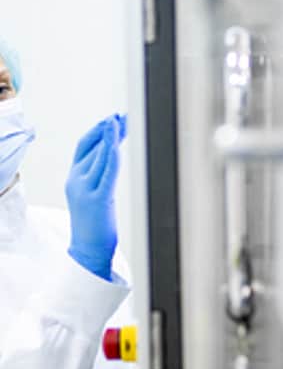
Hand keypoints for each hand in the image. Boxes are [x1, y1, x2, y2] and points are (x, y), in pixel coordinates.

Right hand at [66, 114, 125, 280]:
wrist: (89, 251)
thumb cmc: (96, 225)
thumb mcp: (95, 195)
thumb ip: (100, 176)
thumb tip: (113, 156)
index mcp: (73, 179)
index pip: (84, 146)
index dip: (98, 130)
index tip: (113, 119)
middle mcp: (76, 181)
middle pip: (92, 146)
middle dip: (108, 129)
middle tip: (122, 116)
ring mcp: (85, 190)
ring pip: (99, 155)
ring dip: (112, 136)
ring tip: (123, 122)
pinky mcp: (98, 200)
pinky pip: (107, 172)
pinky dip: (113, 155)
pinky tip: (119, 143)